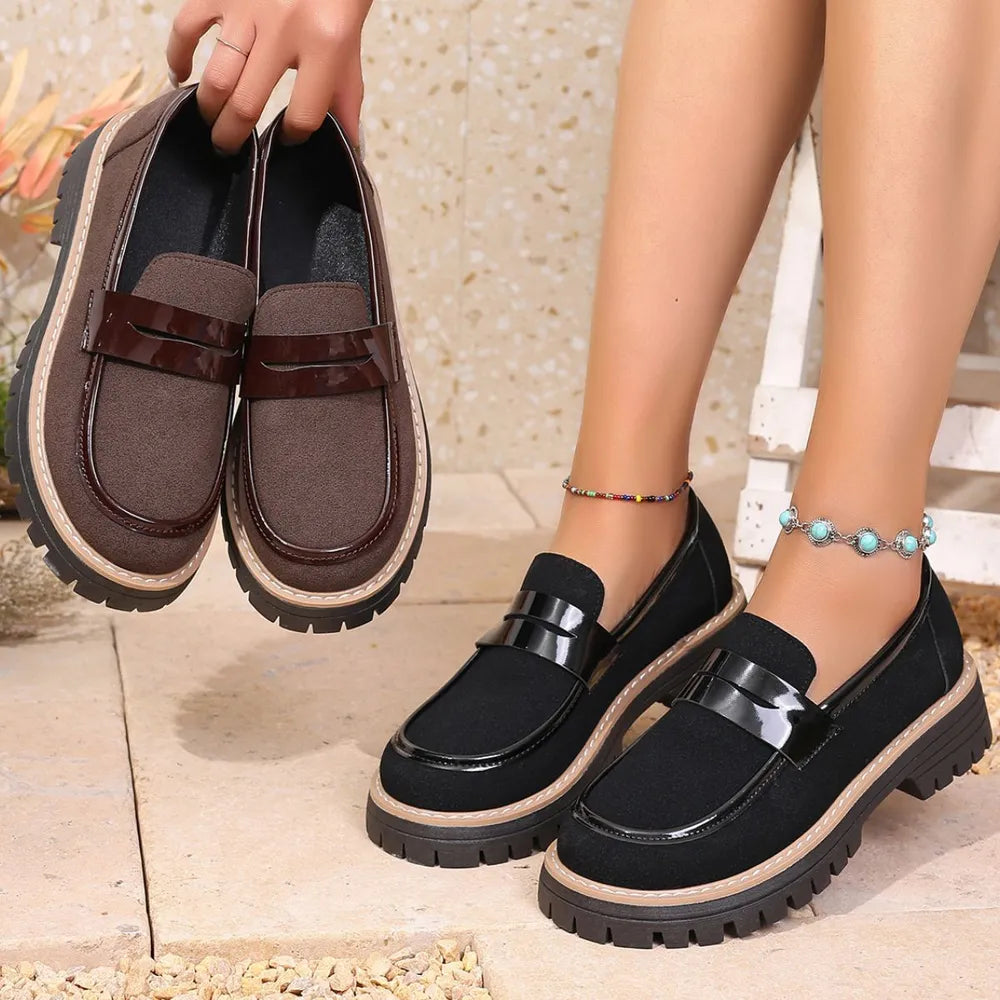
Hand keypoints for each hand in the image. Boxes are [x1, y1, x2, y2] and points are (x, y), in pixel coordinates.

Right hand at [167, 0, 372, 153]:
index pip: (303, 115)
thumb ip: (345, 94)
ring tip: (211, 122)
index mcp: (325, 45)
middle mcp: (283, 29)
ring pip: (215, 77)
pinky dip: (177, 56)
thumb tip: (348, 144)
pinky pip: (186, 27)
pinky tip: (180, 76)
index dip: (294, 137)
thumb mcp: (351, 44)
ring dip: (207, 109)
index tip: (287, 139)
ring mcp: (247, 7)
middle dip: (232, 138)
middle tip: (228, 149)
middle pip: (246, 104)